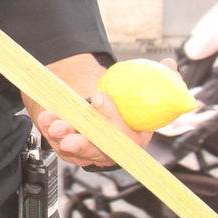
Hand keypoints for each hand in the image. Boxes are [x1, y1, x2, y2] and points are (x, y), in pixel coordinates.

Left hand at [33, 87, 153, 167]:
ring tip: (54, 124)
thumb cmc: (121, 98)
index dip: (113, 119)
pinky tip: (46, 119)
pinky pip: (59, 144)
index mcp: (135, 138)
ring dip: (64, 137)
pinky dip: (51, 131)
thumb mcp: (141, 87)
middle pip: (100, 151)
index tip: (99, 96)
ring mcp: (91, 152)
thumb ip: (160, 79)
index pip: (127, 138)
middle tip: (71, 135)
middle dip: (85, 143)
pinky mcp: (71, 151)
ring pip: (77, 151)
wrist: (96, 101)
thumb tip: (171, 65)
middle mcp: (113, 149)